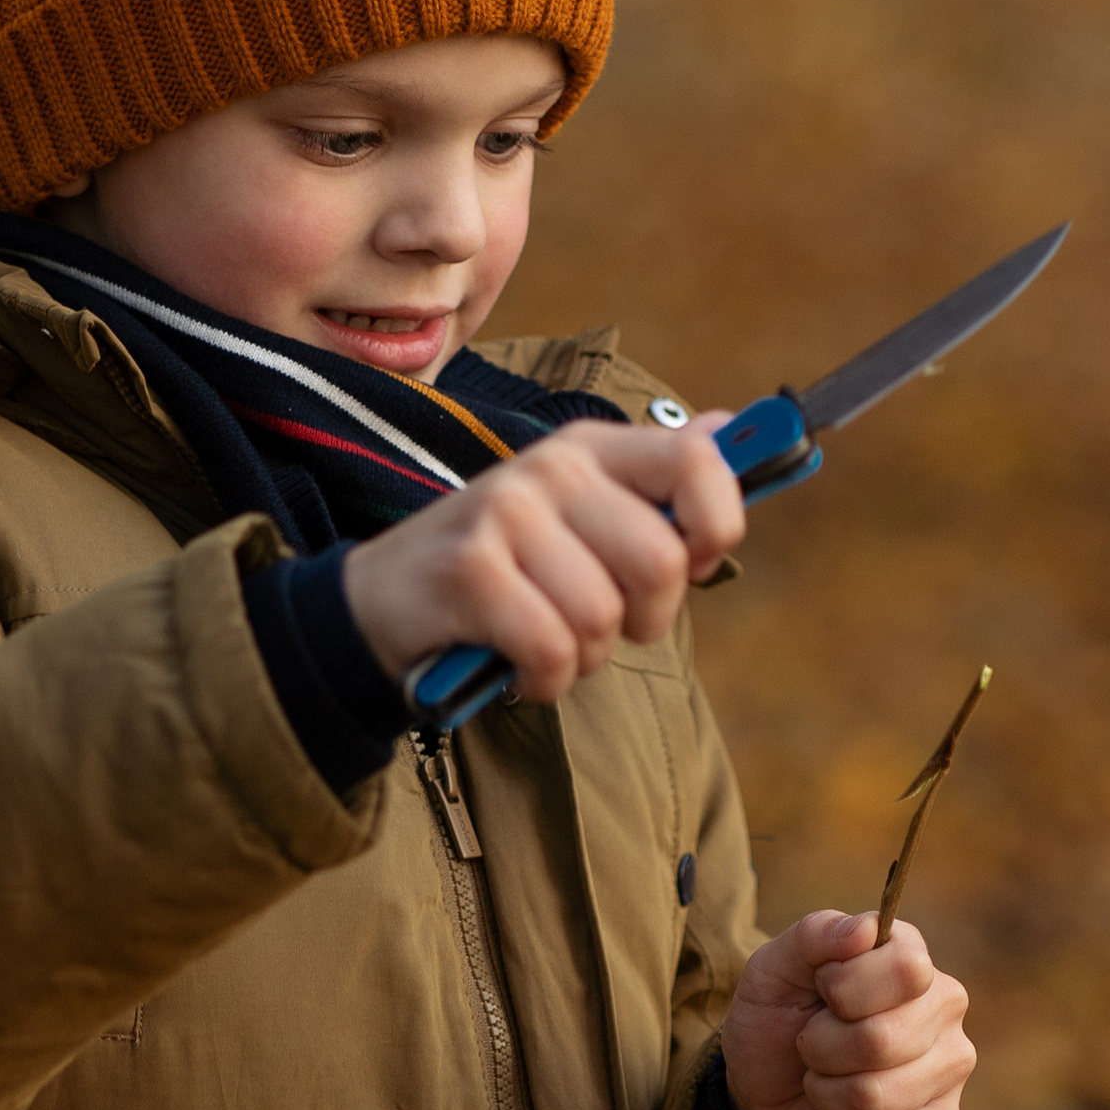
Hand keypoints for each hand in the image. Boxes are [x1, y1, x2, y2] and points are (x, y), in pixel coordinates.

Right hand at [341, 414, 742, 701]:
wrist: (381, 604)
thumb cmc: (500, 570)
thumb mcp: (577, 515)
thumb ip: (653, 480)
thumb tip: (728, 428)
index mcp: (588, 448)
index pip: (696, 463)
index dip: (717, 525)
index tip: (695, 564)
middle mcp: (550, 468)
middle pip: (661, 561)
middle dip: (644, 621)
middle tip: (600, 626)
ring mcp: (507, 513)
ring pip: (604, 616)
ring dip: (583, 658)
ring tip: (544, 644)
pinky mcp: (471, 569)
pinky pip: (552, 648)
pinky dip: (543, 681)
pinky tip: (517, 669)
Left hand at [717, 910, 973, 1109]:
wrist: (765, 1094)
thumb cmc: (777, 1022)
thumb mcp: (773, 971)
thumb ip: (814, 936)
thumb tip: (864, 930)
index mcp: (912, 959)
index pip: (905, 969)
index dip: (843, 987)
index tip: (821, 991)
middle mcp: (945, 1011)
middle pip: (881, 1040)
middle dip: (819, 1049)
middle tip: (811, 1046)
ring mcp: (949, 1073)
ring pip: (874, 1098)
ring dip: (822, 1095)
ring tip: (820, 1083)